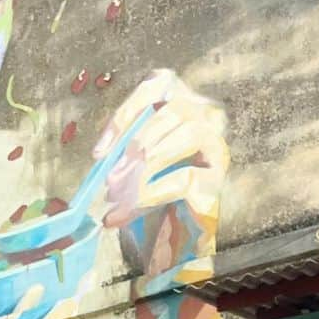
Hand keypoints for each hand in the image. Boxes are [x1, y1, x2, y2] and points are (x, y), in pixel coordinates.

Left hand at [93, 69, 228, 273]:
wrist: (175, 235)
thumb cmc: (152, 190)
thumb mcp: (131, 163)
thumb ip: (121, 150)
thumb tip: (103, 158)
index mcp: (182, 101)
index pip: (159, 84)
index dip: (127, 112)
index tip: (100, 151)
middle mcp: (207, 116)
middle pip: (174, 109)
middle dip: (136, 142)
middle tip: (110, 177)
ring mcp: (216, 146)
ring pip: (189, 134)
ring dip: (148, 163)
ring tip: (119, 192)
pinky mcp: (217, 179)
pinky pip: (186, 178)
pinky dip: (152, 192)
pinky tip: (131, 208)